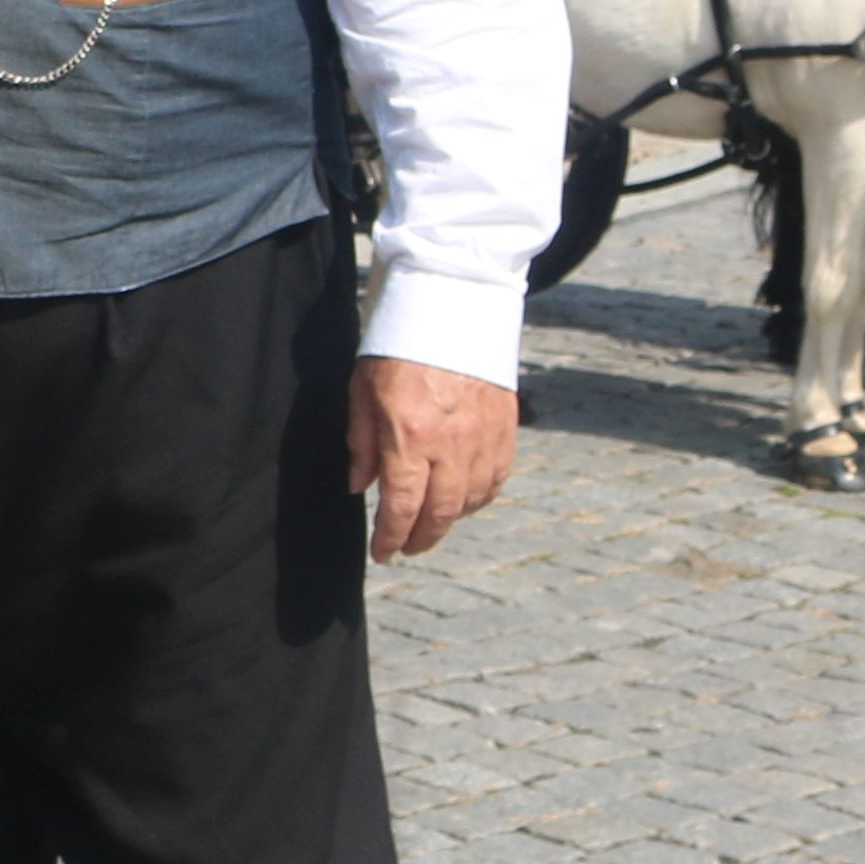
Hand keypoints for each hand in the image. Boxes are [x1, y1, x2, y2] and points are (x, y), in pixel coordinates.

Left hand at [350, 356, 517, 561]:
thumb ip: (362, 444)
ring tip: (429, 523)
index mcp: (409, 437)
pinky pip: (495, 481)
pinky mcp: (505, 430)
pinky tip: (461, 500)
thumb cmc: (398, 348)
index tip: (382, 554)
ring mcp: (483, 440)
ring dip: (448, 520)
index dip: (390, 538)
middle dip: (420, 539)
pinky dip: (478, 498)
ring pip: (470, 502)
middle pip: (439, 514)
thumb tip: (358, 486)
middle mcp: (450, 446)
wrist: (452, 309)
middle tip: (406, 547)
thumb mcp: (362, 392)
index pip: (401, 507)